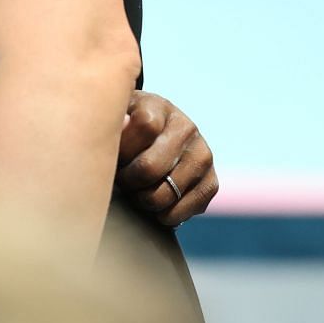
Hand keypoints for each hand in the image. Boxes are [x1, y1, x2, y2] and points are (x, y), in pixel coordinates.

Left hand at [117, 91, 217, 227]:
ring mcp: (202, 155)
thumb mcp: (115, 117)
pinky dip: (163, 215)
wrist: (157, 137)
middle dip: (128, 182)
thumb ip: (114, 122)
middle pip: (151, 167)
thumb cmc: (125, 131)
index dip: (123, 149)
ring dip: (143, 201)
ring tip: (134, 192)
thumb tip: (121, 125)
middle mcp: (186, 128)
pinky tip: (153, 205)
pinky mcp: (212, 182)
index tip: (112, 157)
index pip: (144, 127)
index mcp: (159, 107)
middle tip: (121, 182)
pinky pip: (183, 210)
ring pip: (165, 194)